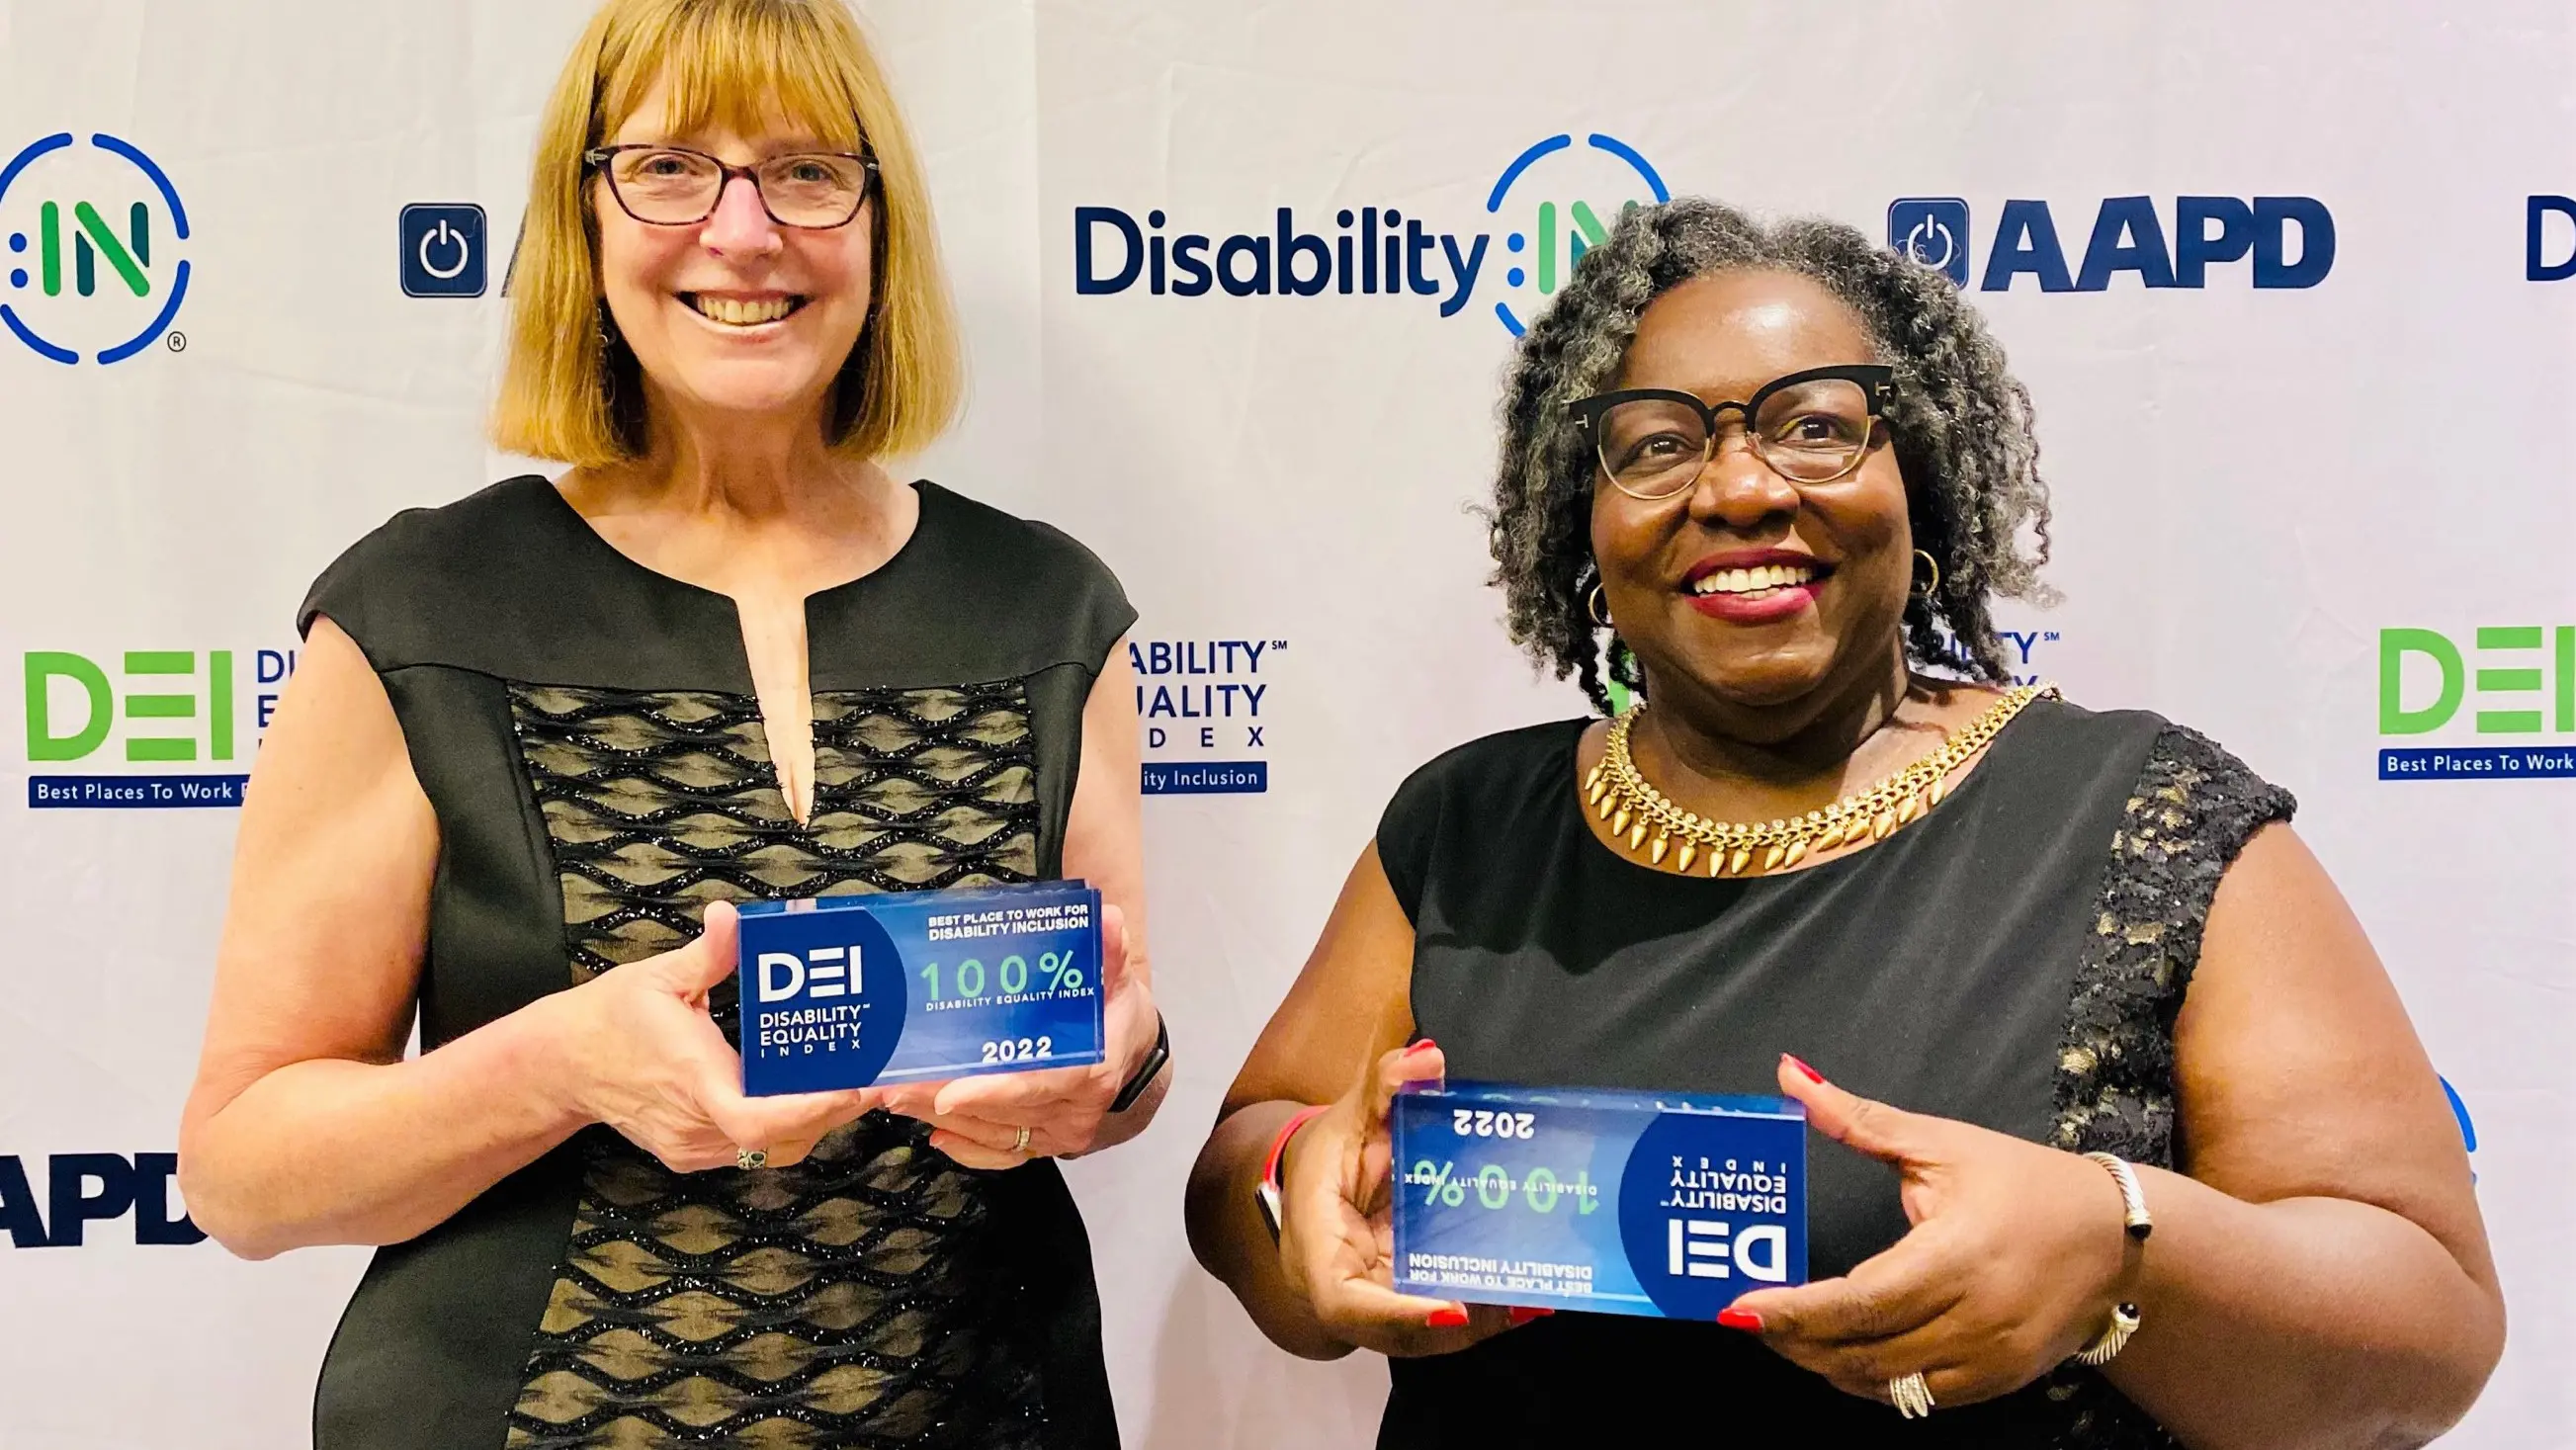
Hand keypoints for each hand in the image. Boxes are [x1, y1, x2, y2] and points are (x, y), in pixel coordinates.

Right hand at [543, 900, 877, 1171]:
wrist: (564, 1064)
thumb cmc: (612, 1018)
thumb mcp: (658, 977)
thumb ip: (704, 954)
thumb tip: (727, 916)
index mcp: (691, 1080)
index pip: (756, 1120)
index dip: (810, 1110)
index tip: (853, 1086)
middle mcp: (694, 1124)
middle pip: (779, 1140)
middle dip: (833, 1112)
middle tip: (879, 1080)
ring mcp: (692, 1146)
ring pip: (770, 1151)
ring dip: (815, 1125)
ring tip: (856, 1089)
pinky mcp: (691, 1153)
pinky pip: (752, 1153)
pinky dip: (787, 1132)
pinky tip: (813, 1101)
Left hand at [876, 902, 1157, 1169]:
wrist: (1131, 1053)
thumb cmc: (1115, 1014)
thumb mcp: (1117, 977)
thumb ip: (1109, 950)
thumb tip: (1106, 919)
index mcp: (1091, 1071)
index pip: (1039, 1085)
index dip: (993, 1093)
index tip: (948, 1095)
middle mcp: (1074, 1111)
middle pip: (1001, 1112)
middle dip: (941, 1101)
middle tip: (890, 1086)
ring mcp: (1056, 1133)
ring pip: (991, 1133)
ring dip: (939, 1118)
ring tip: (893, 1096)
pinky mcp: (1042, 1144)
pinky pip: (1000, 1154)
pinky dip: (966, 1147)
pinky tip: (934, 1131)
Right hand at [1274, 1040, 1529, 1355]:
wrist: (1314, 1180)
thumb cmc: (1327, 1153)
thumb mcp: (1351, 1115)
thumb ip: (1385, 1087)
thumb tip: (1428, 1058)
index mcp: (1316, 1247)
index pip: (1342, 1299)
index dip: (1395, 1315)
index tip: (1453, 1309)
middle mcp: (1343, 1287)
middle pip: (1394, 1332)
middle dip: (1458, 1327)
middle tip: (1520, 1301)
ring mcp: (1374, 1301)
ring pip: (1421, 1334)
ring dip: (1480, 1323)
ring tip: (1534, 1298)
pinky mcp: (1400, 1299)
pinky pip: (1438, 1319)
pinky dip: (1483, 1313)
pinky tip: (1529, 1298)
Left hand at [1725, 1054, 2137, 1410]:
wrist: (2117, 1238)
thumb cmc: (2026, 1183)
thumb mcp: (1942, 1143)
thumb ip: (1859, 1120)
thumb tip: (1789, 1076)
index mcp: (1958, 1256)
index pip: (1861, 1300)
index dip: (1796, 1312)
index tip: (1741, 1307)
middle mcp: (1975, 1317)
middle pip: (1864, 1351)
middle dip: (1796, 1341)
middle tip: (1748, 1319)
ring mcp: (1989, 1359)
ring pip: (1886, 1384)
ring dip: (1826, 1364)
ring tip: (1785, 1334)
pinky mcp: (1998, 1381)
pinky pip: (1918, 1397)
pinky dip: (1872, 1381)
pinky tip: (1841, 1354)